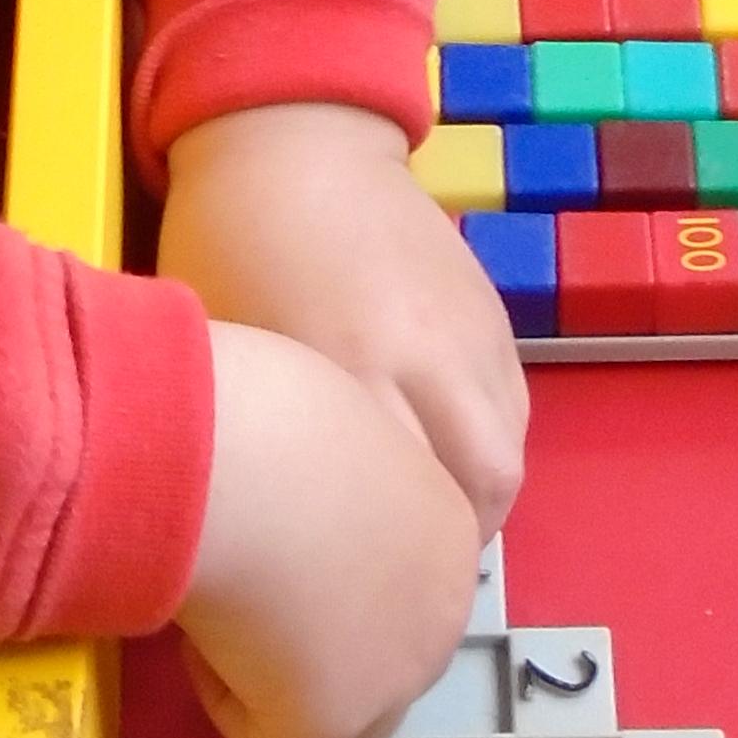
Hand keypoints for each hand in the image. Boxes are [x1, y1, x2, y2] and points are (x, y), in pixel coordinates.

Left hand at [156, 100, 527, 544]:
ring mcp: (474, 340)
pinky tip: (439, 459)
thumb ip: (271, 443)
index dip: (382, 565)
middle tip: (397, 573)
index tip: (346, 595)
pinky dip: (482, 452)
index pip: (398, 509)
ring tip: (418, 525)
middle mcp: (430, 365)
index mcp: (354, 373)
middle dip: (444, 549)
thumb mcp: (230, 358)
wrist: (296, 141)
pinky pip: (511, 412)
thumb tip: (276, 529)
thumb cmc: (227, 250)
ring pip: (504, 460)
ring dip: (469, 505)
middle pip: (478, 494)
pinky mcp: (494, 317)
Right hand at [179, 320, 485, 737]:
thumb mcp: (332, 429)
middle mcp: (443, 611)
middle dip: (321, 646)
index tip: (277, 550)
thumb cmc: (270, 416)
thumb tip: (307, 502)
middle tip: (250, 592)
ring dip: (278, 673)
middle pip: (384, 665)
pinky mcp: (333, 722)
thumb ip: (341, 477)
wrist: (243, 460)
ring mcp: (396, 675)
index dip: (336, 584)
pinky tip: (205, 627)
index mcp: (452, 529)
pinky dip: (225, 693)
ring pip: (334, 713)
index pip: (407, 593)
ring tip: (224, 602)